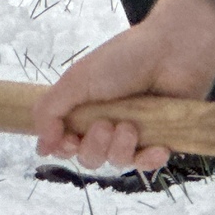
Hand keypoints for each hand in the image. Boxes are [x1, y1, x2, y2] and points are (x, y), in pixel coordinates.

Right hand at [32, 0, 214, 172]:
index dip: (64, 147)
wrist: (173, 50)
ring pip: (117, 162)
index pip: (65, 143)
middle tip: (106, 124)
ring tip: (131, 125)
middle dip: (94, 146)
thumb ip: (50, 111)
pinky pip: (148, 164)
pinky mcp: (159, 138)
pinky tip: (157, 147)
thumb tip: (40, 147)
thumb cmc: (124, 59)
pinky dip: (150, 159)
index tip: (68, 140)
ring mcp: (133, 133)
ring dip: (121, 147)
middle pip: (89, 158)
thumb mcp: (77, 79)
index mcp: (83, 107)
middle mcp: (106, 122)